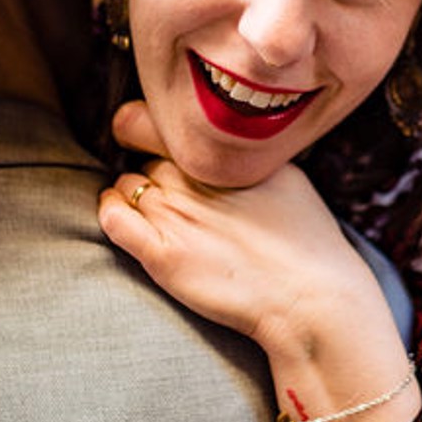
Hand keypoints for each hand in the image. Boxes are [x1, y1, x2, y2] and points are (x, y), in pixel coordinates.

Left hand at [96, 102, 387, 361]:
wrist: (310, 298)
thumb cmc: (307, 241)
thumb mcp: (286, 175)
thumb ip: (246, 157)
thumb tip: (226, 150)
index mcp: (221, 153)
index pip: (154, 123)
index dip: (148, 134)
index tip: (156, 148)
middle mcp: (193, 176)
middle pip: (143, 158)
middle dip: (153, 173)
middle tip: (175, 198)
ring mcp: (174, 214)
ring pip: (126, 186)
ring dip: (134, 196)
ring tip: (159, 217)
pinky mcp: (161, 254)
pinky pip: (112, 218)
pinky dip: (111, 213)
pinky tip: (125, 221)